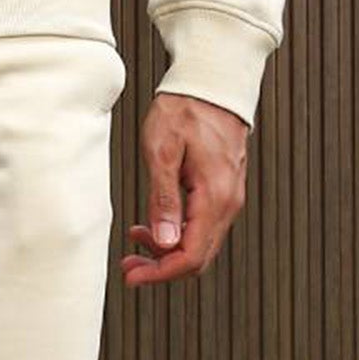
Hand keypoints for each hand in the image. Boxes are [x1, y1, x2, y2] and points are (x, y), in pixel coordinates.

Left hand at [121, 91, 248, 286]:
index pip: (190, 256)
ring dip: (168, 251)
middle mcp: (228, 203)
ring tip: (136, 242)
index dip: (160, 273)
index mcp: (215, 197)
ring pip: (201, 244)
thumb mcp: (163, 152)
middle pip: (198, 258)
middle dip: (162, 268)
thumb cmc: (184, 110)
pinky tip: (155, 224)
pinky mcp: (224, 191)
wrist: (211, 84)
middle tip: (129, 264)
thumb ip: (164, 199)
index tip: (132, 276)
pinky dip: (179, 234)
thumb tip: (164, 242)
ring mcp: (229, 197)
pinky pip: (204, 226)